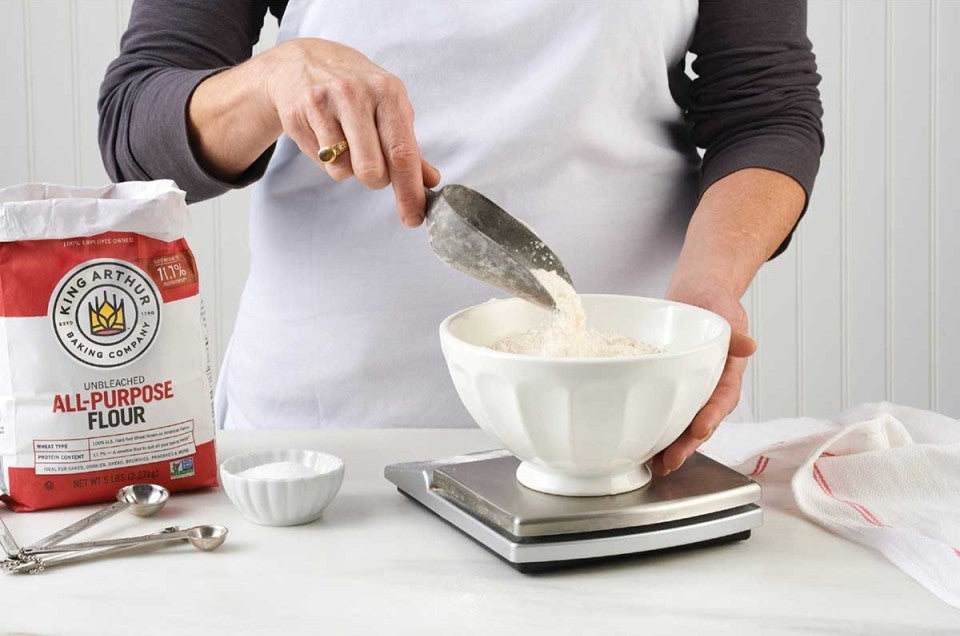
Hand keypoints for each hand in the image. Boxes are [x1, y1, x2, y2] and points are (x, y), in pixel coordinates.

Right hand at [262, 39, 440, 225]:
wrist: (303, 62)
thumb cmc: (355, 91)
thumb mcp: (388, 108)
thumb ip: (407, 146)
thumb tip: (430, 181)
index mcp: (388, 92)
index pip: (403, 153)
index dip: (409, 191)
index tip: (414, 217)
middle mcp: (358, 94)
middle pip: (372, 168)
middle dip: (375, 180)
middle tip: (372, 166)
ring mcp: (325, 101)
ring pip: (343, 169)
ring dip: (348, 168)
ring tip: (344, 141)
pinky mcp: (299, 112)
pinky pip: (320, 160)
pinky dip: (326, 158)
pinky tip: (324, 135)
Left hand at [652, 275, 756, 475]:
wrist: (698, 295)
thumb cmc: (716, 305)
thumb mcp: (728, 311)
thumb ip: (735, 330)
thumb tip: (749, 344)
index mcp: (728, 372)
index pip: (723, 398)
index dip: (712, 415)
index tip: (700, 428)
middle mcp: (709, 386)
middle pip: (702, 421)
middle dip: (688, 444)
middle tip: (671, 461)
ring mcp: (690, 389)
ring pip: (683, 422)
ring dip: (671, 445)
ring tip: (656, 465)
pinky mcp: (669, 386)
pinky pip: (663, 409)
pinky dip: (654, 428)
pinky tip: (640, 445)